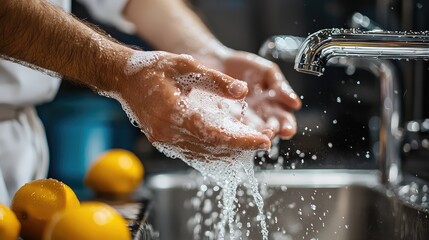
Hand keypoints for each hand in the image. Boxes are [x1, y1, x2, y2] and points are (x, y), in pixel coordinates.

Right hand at [112, 51, 270, 159]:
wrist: (124, 78)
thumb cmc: (153, 68)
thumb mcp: (186, 65)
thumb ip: (215, 80)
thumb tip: (242, 92)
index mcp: (172, 114)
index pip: (215, 135)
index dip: (242, 141)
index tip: (264, 140)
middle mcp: (167, 134)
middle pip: (211, 150)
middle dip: (241, 148)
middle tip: (264, 139)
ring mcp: (164, 142)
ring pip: (204, 156)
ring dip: (229, 153)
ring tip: (250, 143)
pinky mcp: (164, 143)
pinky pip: (193, 154)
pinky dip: (213, 152)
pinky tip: (227, 147)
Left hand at [209, 51, 301, 139]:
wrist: (220, 63)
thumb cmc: (246, 68)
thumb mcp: (268, 72)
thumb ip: (280, 86)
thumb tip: (296, 104)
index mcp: (274, 106)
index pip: (284, 120)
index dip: (287, 126)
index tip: (287, 130)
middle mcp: (261, 116)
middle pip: (270, 130)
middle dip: (272, 134)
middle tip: (271, 133)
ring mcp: (244, 120)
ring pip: (254, 132)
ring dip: (256, 135)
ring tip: (258, 135)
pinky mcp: (227, 121)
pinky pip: (234, 129)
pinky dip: (238, 132)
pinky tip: (240, 132)